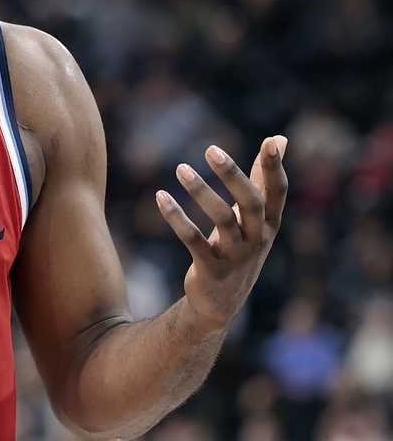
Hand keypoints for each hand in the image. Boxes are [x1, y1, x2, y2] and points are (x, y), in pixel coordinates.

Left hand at [156, 136, 288, 333]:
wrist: (220, 302)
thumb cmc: (239, 247)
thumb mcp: (255, 217)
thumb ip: (263, 179)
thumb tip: (280, 138)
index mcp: (269, 224)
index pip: (277, 193)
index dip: (275, 169)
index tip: (270, 142)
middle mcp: (257, 239)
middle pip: (251, 203)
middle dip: (232, 175)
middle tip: (210, 149)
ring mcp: (235, 256)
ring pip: (222, 219)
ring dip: (200, 192)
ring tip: (179, 168)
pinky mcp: (211, 269)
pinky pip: (193, 240)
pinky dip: (177, 218)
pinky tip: (160, 197)